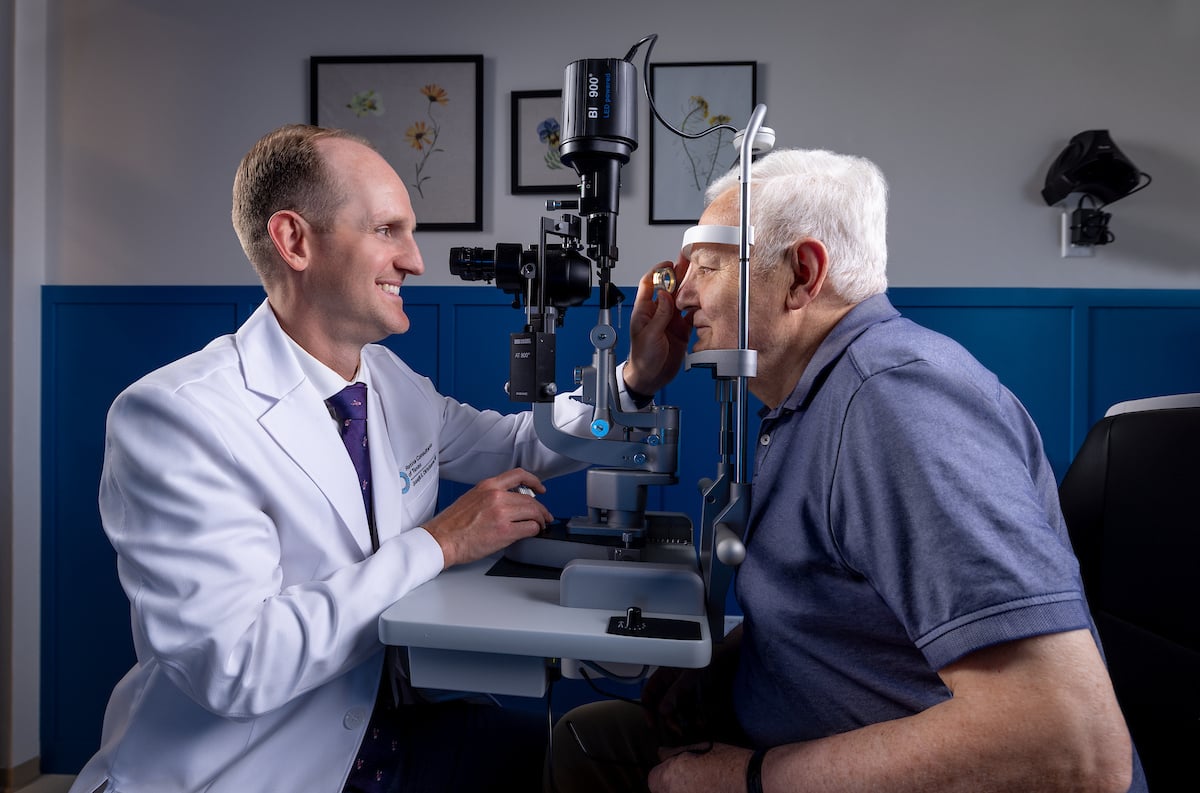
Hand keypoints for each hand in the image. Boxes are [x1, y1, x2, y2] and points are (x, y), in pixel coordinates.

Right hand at [422, 468, 552, 567]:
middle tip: (544, 516)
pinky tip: (532, 533)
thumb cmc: (451, 525)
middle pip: (530, 499)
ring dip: (540, 520)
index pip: (518, 475)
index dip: (534, 481)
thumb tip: (509, 503)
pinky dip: (535, 530)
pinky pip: (530, 528)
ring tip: (540, 526)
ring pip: (533, 512)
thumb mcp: (471, 499)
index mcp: (487, 486)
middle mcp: (496, 496)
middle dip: (540, 509)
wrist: (441, 539)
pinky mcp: (504, 531)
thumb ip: (491, 497)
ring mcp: (501, 513)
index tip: (540, 488)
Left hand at [623, 260, 691, 396]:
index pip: (649, 284)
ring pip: (681, 299)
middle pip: (668, 288)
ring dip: (689, 289)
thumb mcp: (649, 335)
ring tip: (699, 277)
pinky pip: (691, 315)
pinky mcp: (681, 330)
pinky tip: (703, 301)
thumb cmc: (642, 359)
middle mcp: (658, 313)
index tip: (669, 264)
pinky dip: (697, 308)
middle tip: (688, 263)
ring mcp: (670, 321)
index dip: (658, 272)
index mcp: (644, 311)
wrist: (651, 378)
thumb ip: (659, 315)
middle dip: (677, 275)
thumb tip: (665, 294)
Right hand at [642, 624, 741, 742]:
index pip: (650, 693)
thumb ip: (675, 693)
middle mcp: (674, 684)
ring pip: (680, 710)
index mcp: (665, 675)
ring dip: (684, 721)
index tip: (652, 724)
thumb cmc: (706, 658)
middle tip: (677, 730)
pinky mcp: (698, 697)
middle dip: (670, 719)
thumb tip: (662, 711)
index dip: (648, 708)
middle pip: (665, 705)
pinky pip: (693, 710)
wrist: (729, 656)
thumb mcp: (689, 675)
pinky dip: (696, 717)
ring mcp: (686, 691)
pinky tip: (701, 723)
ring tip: (692, 727)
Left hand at [649, 742, 751, 792]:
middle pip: (662, 791)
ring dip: (683, 791)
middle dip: (672, 787)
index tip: (676, 772)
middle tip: (691, 780)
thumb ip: (676, 753)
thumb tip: (661, 752)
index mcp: (670, 776)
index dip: (664, 774)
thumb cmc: (729, 762)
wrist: (754, 781)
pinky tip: (710, 790)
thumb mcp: (700, 748)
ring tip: (703, 786)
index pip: (653, 779)